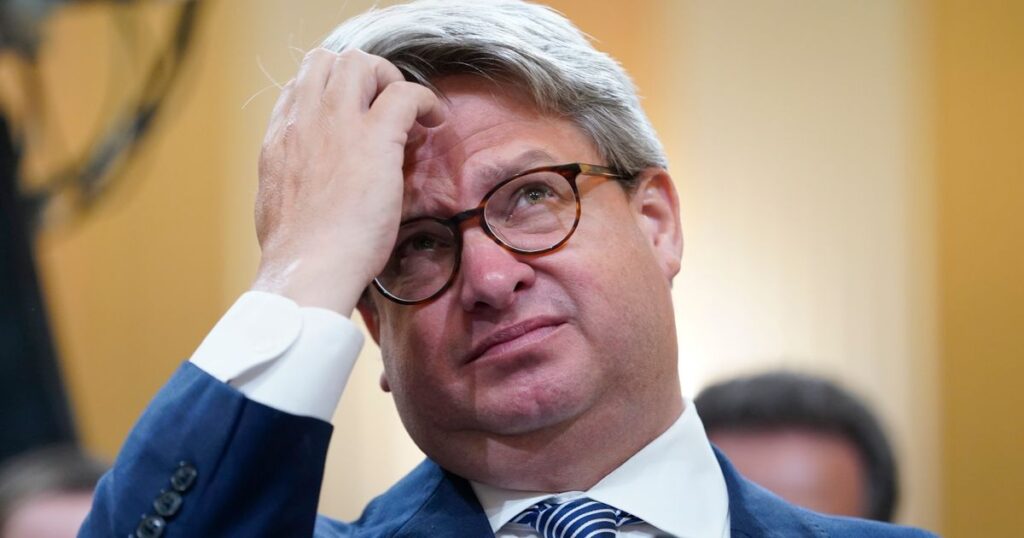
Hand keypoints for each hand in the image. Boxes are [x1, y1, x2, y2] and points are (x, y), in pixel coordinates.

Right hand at [251, 48, 443, 314]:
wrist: (307, 270)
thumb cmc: (296, 257)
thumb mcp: (275, 206)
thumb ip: (290, 181)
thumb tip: (303, 183)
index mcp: (280, 139)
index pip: (300, 85)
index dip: (330, 92)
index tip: (353, 116)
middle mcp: (304, 121)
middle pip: (327, 61)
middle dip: (360, 75)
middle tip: (383, 108)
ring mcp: (337, 125)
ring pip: (361, 63)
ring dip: (388, 79)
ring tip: (406, 113)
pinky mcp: (374, 139)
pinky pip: (405, 93)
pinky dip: (425, 100)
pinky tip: (433, 121)